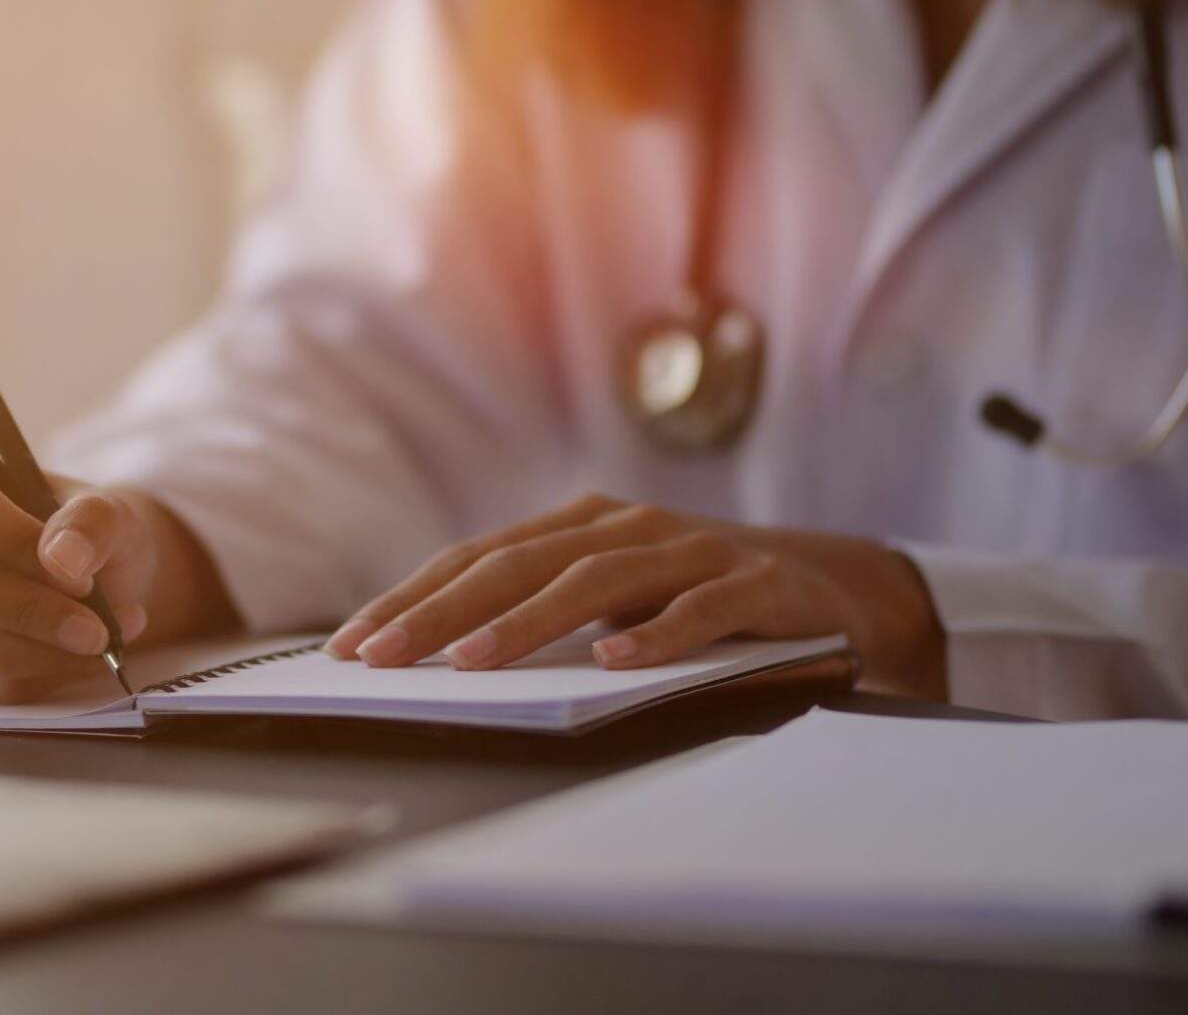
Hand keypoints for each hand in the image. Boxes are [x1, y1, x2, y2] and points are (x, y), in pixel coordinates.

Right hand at [0, 448, 239, 702]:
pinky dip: (35, 681)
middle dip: (26, 612)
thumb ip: (90, 522)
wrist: (89, 579)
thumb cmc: (83, 533)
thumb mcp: (105, 510)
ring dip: (43, 653)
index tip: (77, 575)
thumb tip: (63, 559)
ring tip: (102, 640)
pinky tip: (71, 660)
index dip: (14, 543)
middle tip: (95, 630)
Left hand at [321, 494, 945, 698]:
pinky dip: (656, 635)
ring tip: (471, 662)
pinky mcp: (754, 587)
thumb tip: (435, 653)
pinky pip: (698, 611)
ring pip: (595, 581)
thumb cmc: (696, 595)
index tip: (352, 644)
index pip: (478, 558)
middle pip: (517, 564)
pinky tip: (617, 662)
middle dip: (440, 611)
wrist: (834, 584)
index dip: (412, 597)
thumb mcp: (612, 594)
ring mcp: (692, 551)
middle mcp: (627, 525)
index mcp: (581, 524)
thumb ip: (540, 608)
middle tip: (382, 656)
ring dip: (528, 622)